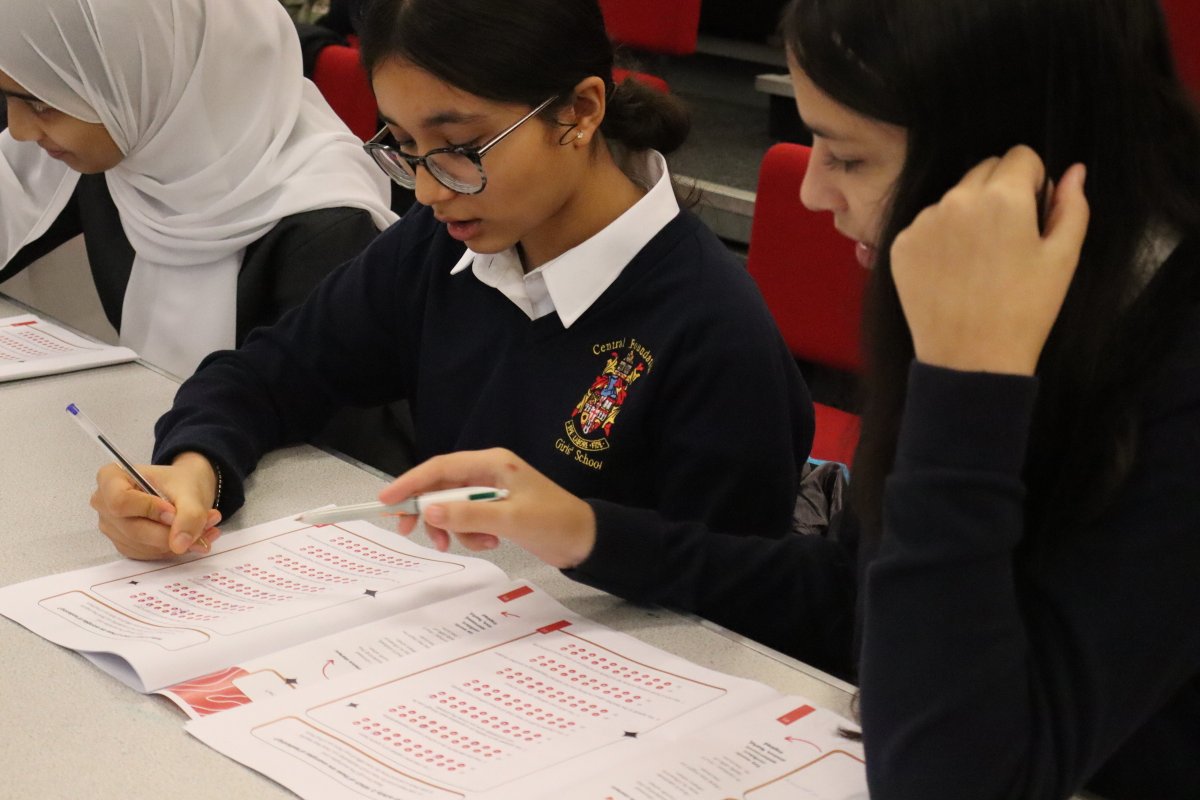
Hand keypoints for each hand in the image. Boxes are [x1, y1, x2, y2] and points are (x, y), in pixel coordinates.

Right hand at [90, 451, 220, 559]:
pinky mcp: (126, 545)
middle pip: (134, 528)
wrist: (185, 489)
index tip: (174, 511)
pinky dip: (175, 549)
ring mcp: (113, 527)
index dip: (149, 510)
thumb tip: (179, 545)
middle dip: (173, 530)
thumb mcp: (190, 491)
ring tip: (206, 527)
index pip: (120, 501)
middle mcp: (105, 504)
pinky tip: (193, 537)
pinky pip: (149, 554)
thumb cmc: (180, 482)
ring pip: (144, 545)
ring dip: (180, 541)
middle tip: (207, 522)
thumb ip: (189, 515)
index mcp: (110, 478)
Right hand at [380, 448, 596, 568]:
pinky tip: (491, 544)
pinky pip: (467, 520)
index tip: (387, 500)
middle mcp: (488, 472)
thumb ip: (468, 515)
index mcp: (492, 463)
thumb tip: (429, 511)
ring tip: (476, 545)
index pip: (440, 467)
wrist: (584, 540)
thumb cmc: (553, 522)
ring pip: (452, 507)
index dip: (411, 482)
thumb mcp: (509, 519)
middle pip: (441, 487)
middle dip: (429, 511)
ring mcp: (491, 492)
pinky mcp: (495, 510)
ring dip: (454, 529)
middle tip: (409, 532)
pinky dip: (470, 534)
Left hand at [890, 146, 1089, 374]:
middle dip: (1000, 191)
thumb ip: (1071, 206)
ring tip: (978, 261)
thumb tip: (1074, 171)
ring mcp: (923, 221)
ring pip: (954, 196)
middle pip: (985, 170)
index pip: (1020, 156)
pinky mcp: (900, 244)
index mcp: (1002, 196)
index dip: (1033, 181)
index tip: (1033, 212)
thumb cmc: (1025, 310)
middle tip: (1007, 238)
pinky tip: (952, 272)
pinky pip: (926, 224)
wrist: (970, 360)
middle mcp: (956, 199)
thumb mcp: (1063, 258)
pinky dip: (940, 238)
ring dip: (968, 214)